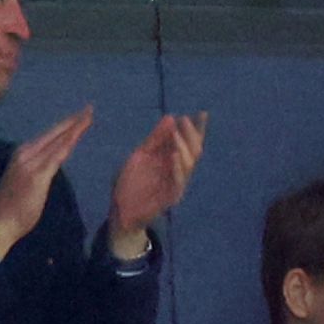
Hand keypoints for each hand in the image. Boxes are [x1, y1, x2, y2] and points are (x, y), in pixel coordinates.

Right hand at [0, 106, 93, 260]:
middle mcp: (25, 153)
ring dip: (74, 128)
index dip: (64, 125)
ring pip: (57, 141)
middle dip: (73, 121)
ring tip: (88, 116)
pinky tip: (78, 134)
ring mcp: (31, 163)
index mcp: (22, 154)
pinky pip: (57, 155)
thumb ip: (36, 170)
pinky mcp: (38, 175)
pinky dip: (68, 142)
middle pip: (54, 134)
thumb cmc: (11, 208)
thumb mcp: (24, 182)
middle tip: (89, 109)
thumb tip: (48, 166)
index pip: (48, 136)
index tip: (79, 116)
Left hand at [107, 112, 207, 258]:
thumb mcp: (140, 155)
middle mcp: (177, 170)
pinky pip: (178, 181)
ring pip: (188, 164)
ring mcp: (176, 183)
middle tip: (184, 120)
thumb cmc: (130, 182)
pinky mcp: (171, 196)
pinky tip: (174, 156)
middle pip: (193, 151)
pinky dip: (177, 168)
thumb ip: (155, 139)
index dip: (196, 128)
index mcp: (171, 159)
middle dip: (191, 135)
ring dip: (183, 148)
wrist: (121, 209)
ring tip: (176, 135)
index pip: (189, 141)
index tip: (202, 113)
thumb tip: (170, 117)